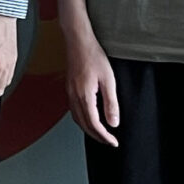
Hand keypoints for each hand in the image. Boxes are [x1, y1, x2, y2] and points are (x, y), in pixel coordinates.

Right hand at [61, 27, 120, 147]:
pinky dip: (82, 120)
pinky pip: (74, 111)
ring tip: (100, 133)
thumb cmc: (93, 56)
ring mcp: (70, 93)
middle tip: (108, 141)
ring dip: (89, 129)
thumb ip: (111, 103)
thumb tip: (113, 122)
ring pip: (77, 119)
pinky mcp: (69, 89)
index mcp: (84, 96)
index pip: (94, 124)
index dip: (104, 136)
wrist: (78, 41)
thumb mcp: (108, 80)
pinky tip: (89, 118)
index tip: (113, 141)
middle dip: (97, 136)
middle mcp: (74, 97)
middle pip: (84, 124)